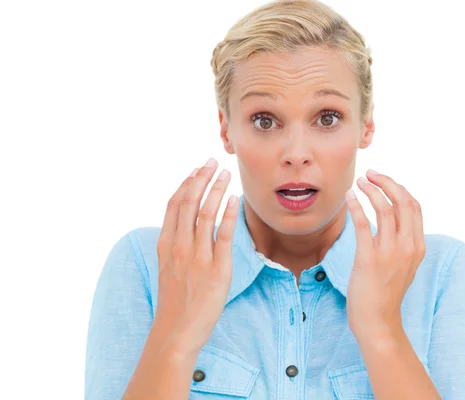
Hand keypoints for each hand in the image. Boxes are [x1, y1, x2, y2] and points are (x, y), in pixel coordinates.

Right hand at [154, 158, 238, 355]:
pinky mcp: (216, 269)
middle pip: (189, 203)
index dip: (185, 184)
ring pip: (205, 214)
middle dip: (201, 178)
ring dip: (216, 189)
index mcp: (165, 245)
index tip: (195, 170)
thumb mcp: (168, 269)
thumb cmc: (174, 302)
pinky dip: (228, 214)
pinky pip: (223, 236)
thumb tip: (187, 227)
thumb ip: (176, 246)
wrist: (176, 332)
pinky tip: (234, 199)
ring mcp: (197, 257)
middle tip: (212, 161)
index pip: (174, 205)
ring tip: (225, 173)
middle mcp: (179, 247)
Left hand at [345, 169, 425, 339]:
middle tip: (370, 174)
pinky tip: (349, 196)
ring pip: (385, 209)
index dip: (399, 188)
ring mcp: (390, 253)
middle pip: (403, 202)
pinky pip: (364, 225)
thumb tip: (392, 221)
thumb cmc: (385, 293)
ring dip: (371, 190)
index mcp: (417, 246)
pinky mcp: (369, 259)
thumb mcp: (402, 265)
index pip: (414, 206)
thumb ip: (401, 243)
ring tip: (358, 182)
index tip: (383, 180)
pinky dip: (356, 206)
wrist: (378, 323)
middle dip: (387, 182)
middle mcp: (408, 247)